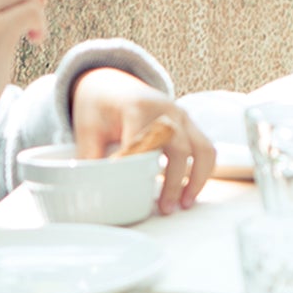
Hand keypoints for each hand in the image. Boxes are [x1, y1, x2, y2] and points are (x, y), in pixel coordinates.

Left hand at [69, 70, 215, 213]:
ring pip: (200, 148)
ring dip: (195, 179)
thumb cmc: (101, 107)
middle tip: (165, 208)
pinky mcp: (189, 124)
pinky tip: (190, 192)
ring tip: (185, 204)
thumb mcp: (87, 128)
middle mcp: (166, 109)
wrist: (113, 84)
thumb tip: (90, 189)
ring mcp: (182, 116)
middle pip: (177, 147)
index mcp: (138, 107)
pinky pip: (205, 148)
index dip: (138, 165)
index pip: (143, 141)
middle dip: (173, 181)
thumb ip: (90, 157)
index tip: (131, 189)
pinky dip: (203, 171)